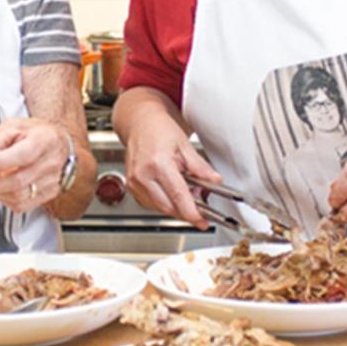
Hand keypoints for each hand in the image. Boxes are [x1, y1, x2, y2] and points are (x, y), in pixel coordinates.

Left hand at [0, 118, 69, 213]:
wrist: (55, 144)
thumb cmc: (32, 134)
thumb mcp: (11, 126)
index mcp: (45, 139)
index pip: (24, 155)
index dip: (1, 162)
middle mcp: (52, 161)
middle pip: (18, 180)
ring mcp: (52, 180)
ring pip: (19, 196)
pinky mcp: (49, 193)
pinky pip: (22, 205)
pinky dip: (5, 200)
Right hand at [122, 113, 218, 229]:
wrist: (140, 123)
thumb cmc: (160, 130)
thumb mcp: (185, 146)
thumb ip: (200, 167)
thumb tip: (215, 181)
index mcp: (158, 164)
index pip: (178, 196)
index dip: (192, 213)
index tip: (202, 221)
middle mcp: (143, 175)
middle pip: (168, 207)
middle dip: (185, 211)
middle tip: (199, 205)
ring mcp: (134, 182)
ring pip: (159, 208)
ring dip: (175, 206)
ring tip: (185, 191)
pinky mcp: (131, 186)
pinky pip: (150, 204)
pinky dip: (164, 202)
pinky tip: (171, 191)